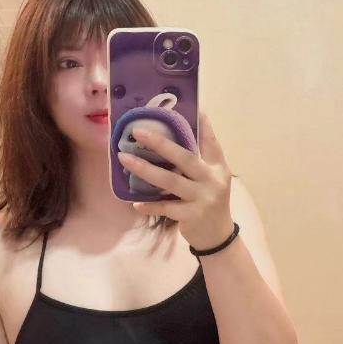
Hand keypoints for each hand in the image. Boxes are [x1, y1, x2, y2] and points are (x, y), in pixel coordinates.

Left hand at [117, 111, 234, 250]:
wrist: (218, 235)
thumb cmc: (209, 200)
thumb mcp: (212, 178)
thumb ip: (200, 158)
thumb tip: (181, 133)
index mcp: (217, 167)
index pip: (210, 142)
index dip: (203, 126)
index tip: (193, 107)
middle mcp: (212, 180)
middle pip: (185, 158)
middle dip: (160, 143)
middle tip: (137, 132)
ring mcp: (202, 198)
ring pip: (170, 181)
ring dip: (145, 170)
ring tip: (124, 160)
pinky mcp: (191, 216)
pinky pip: (166, 208)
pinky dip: (150, 205)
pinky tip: (135, 202)